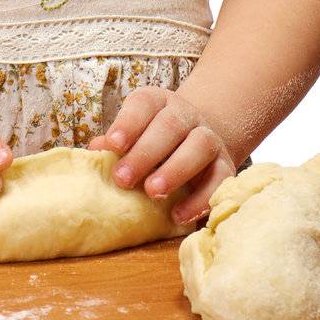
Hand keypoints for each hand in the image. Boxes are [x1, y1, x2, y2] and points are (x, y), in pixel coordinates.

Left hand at [87, 86, 237, 226]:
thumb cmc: (152, 142)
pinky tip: (178, 215)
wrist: (196, 142)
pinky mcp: (225, 165)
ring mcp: (209, 138)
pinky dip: (200, 198)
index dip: (128, 123)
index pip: (144, 104)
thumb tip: (94, 151)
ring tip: (153, 192)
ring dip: (175, 169)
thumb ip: (117, 143)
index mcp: (158, 103)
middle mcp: (186, 115)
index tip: (112, 145)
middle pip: (170, 125)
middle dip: (145, 152)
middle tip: (123, 179)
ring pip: (200, 145)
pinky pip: (220, 178)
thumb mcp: (134, 135)